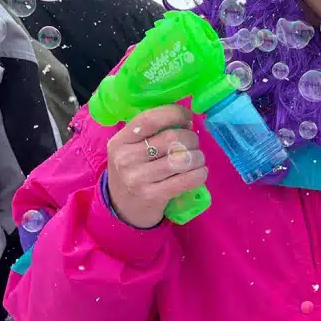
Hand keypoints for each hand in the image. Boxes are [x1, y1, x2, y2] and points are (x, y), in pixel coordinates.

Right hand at [106, 104, 207, 228]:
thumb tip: (187, 121)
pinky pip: (186, 180)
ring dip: (197, 157)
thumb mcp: (133, 147)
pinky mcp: (153, 196)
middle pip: (172, 139)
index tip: (187, 117)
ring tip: (197, 159)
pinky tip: (200, 172)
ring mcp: (138, 179)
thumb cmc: (135, 169)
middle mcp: (126, 159)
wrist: (123, 207)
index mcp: (120, 141)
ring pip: (182, 159)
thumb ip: (154, 131)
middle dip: (191, 138)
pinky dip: (199, 174)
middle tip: (193, 144)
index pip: (151, 119)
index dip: (175, 113)